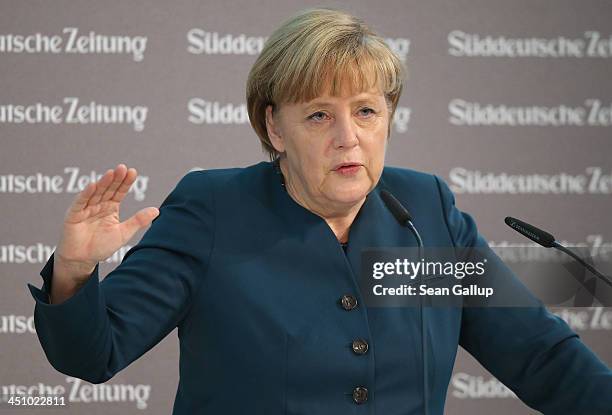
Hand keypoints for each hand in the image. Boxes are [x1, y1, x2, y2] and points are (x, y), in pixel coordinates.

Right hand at [53, 163, 158, 286]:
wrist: (83, 260)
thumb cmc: (102, 246)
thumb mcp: (124, 233)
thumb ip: (138, 221)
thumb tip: (157, 210)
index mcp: (111, 208)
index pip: (119, 192)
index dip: (125, 183)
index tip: (133, 172)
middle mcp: (99, 205)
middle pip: (108, 189)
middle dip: (115, 179)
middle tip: (123, 168)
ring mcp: (86, 209)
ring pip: (95, 193)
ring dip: (103, 183)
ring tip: (111, 173)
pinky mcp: (73, 215)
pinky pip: (80, 203)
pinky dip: (86, 194)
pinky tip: (93, 185)